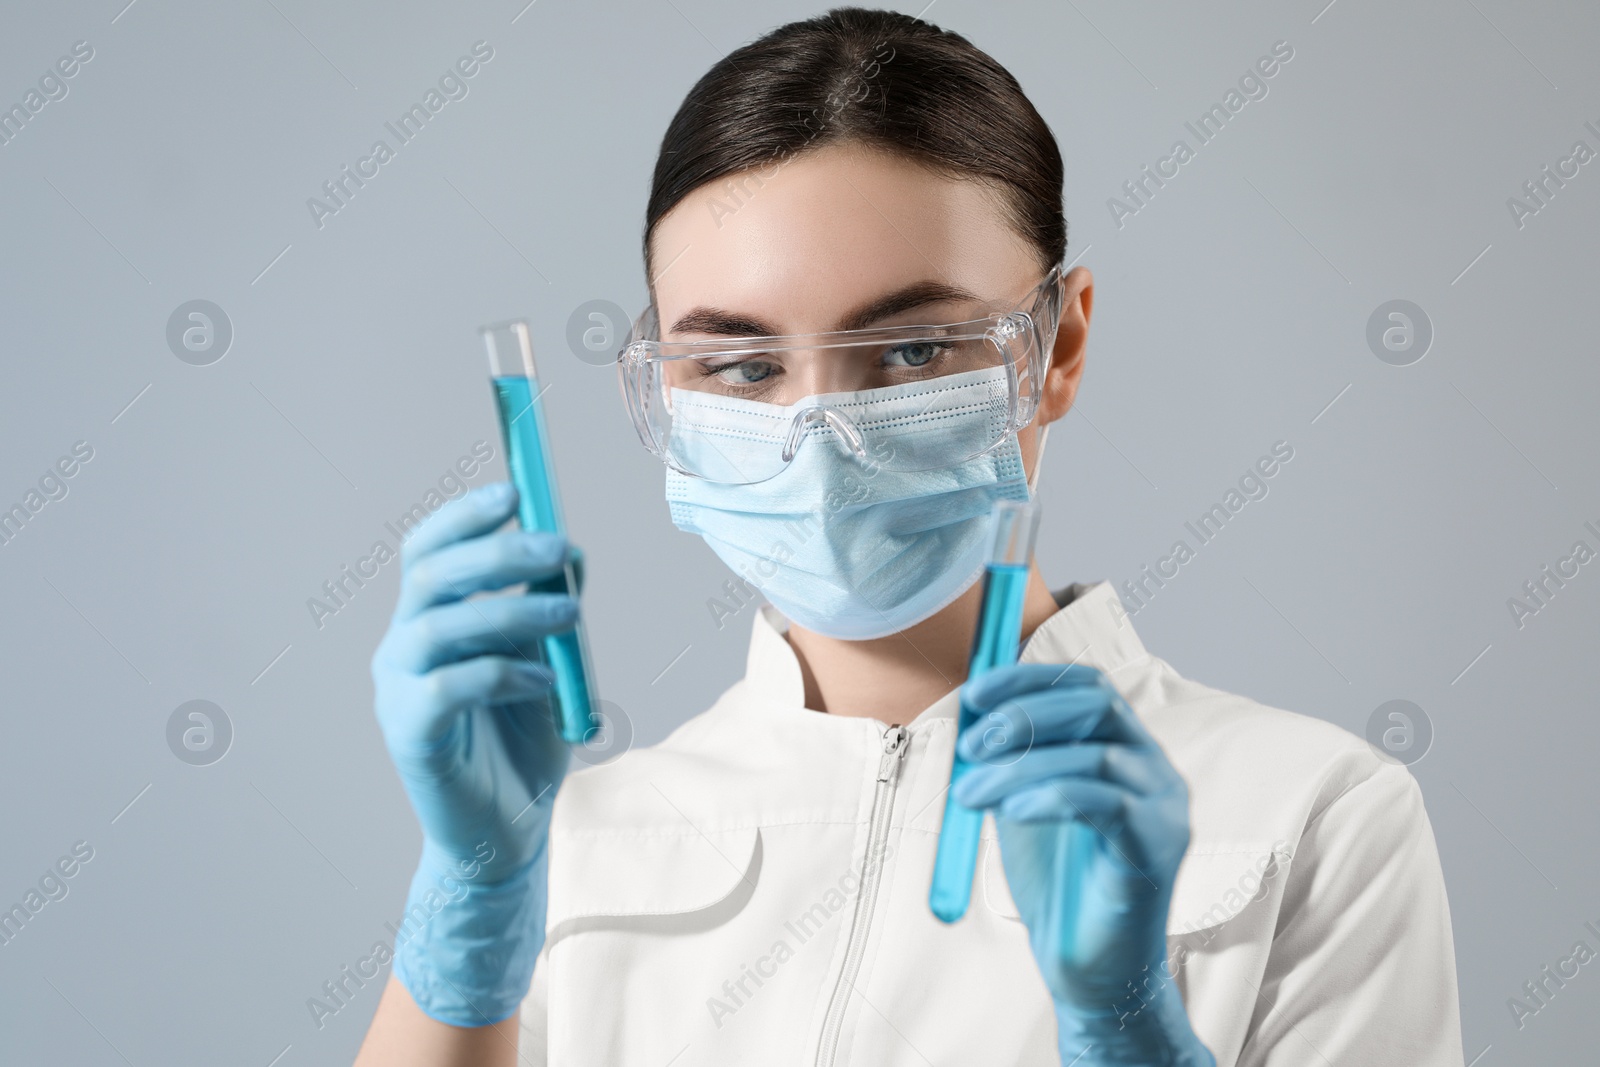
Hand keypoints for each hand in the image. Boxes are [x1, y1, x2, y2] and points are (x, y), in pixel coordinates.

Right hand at [371, 481, 576, 1024]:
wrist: (508, 831)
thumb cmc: (523, 741)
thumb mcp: (546, 661)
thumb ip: (548, 611)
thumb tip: (572, 554)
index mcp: (427, 622)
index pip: (427, 551)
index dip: (465, 516)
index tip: (515, 491)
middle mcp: (401, 648)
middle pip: (432, 577)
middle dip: (499, 553)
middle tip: (561, 547)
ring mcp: (397, 692)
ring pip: (439, 627)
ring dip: (512, 610)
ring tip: (574, 613)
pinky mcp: (410, 736)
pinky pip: (449, 687)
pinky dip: (503, 673)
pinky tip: (545, 682)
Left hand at [954, 664, 1212, 1065]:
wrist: (1088, 970)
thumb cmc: (1058, 885)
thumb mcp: (1022, 802)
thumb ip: (1008, 758)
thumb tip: (971, 713)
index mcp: (1125, 751)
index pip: (1087, 685)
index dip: (1029, 680)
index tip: (974, 695)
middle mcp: (1153, 770)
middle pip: (1097, 705)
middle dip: (1023, 716)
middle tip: (971, 745)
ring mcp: (1163, 808)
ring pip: (1094, 755)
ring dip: (1019, 767)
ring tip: (971, 794)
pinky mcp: (1158, 848)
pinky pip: (1106, 803)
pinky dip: (1051, 797)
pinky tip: (1012, 813)